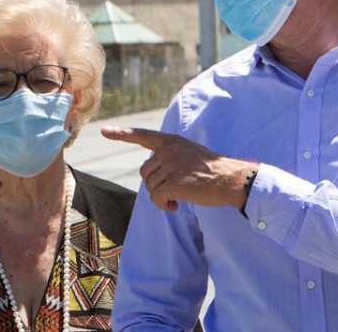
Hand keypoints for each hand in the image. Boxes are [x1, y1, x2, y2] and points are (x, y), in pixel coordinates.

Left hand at [101, 126, 257, 211]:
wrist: (232, 179)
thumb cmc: (211, 170)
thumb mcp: (189, 153)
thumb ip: (170, 156)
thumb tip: (150, 172)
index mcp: (172, 141)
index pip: (143, 136)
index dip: (122, 134)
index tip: (105, 131)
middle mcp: (169, 151)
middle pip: (145, 172)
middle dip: (157, 183)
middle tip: (177, 188)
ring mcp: (171, 166)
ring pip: (150, 187)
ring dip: (162, 195)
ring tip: (181, 195)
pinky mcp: (174, 183)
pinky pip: (156, 198)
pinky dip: (164, 205)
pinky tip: (177, 205)